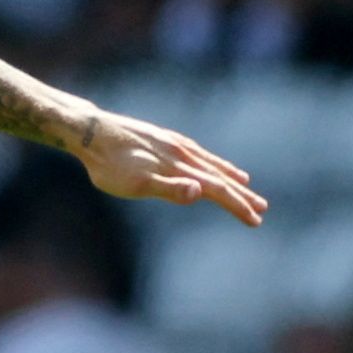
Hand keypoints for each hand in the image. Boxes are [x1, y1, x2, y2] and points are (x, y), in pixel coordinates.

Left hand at [78, 110, 265, 223]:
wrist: (90, 132)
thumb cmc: (109, 164)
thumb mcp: (136, 183)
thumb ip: (169, 188)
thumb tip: (201, 192)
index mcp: (179, 167)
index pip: (217, 190)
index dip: (236, 206)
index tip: (255, 220)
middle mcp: (182, 153)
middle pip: (219, 177)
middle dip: (240, 195)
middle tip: (262, 209)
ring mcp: (173, 144)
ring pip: (209, 162)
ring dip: (229, 175)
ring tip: (246, 183)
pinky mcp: (162, 138)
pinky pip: (195, 152)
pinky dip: (209, 160)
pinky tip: (206, 161)